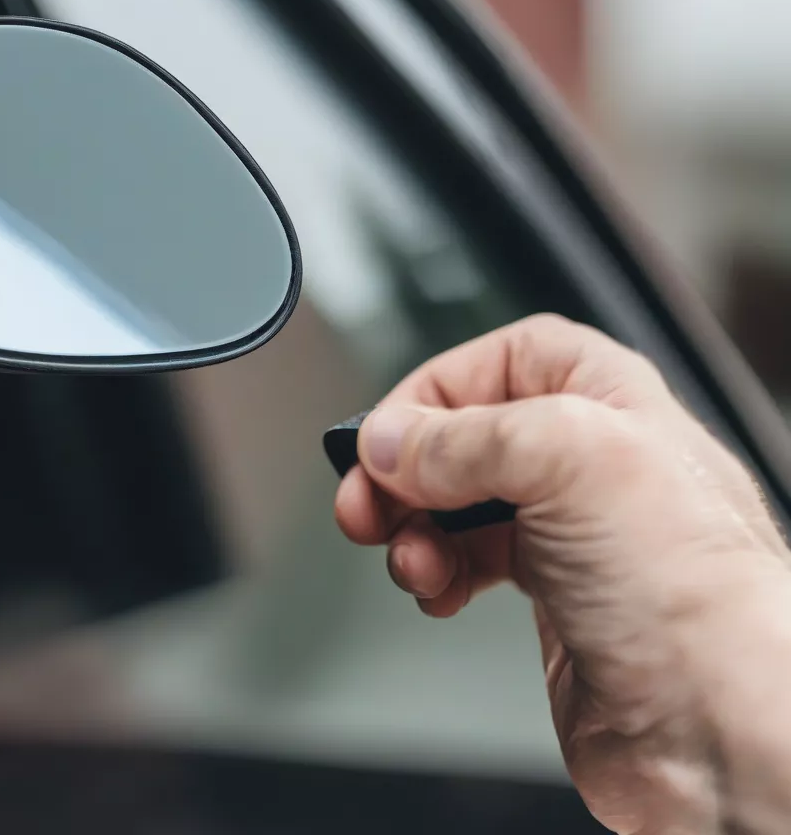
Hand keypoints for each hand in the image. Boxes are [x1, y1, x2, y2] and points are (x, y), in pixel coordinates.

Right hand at [335, 314, 790, 833]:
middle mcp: (588, 455)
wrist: (720, 729)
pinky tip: (439, 589)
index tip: (389, 433)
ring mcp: (568, 526)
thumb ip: (461, 439)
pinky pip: (467, 558)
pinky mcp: (552, 588)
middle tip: (368, 503)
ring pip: (457, 499)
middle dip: (406, 469)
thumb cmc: (698, 595)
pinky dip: (437, 570)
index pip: (500, 359)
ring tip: (413, 559)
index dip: (436, 389)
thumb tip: (389, 440)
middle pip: (465, 433)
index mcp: (606, 397)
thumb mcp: (567, 462)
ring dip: (415, 527)